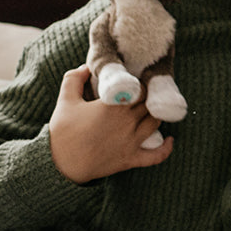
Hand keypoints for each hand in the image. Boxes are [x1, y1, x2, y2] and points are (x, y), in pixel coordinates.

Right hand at [48, 66, 172, 182]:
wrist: (59, 164)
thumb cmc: (62, 131)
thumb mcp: (65, 100)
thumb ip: (74, 79)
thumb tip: (86, 67)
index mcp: (113, 105)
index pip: (140, 89)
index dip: (140, 85)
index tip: (136, 85)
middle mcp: (127, 122)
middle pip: (150, 104)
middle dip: (150, 99)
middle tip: (145, 97)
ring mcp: (132, 141)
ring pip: (156, 122)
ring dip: (157, 115)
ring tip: (153, 111)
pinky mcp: (132, 158)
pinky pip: (157, 155)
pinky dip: (167, 148)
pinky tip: (171, 139)